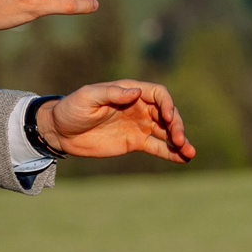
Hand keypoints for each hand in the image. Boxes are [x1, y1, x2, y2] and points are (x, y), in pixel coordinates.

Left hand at [34, 80, 195, 162]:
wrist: (60, 131)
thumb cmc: (72, 109)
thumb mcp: (88, 97)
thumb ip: (112, 94)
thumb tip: (136, 92)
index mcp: (130, 92)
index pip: (158, 94)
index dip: (167, 105)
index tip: (168, 118)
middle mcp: (139, 107)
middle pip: (167, 114)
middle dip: (177, 126)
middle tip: (179, 140)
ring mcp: (139, 125)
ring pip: (166, 132)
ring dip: (180, 140)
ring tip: (190, 153)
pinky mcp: (135, 142)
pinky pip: (157, 147)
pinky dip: (170, 153)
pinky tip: (183, 159)